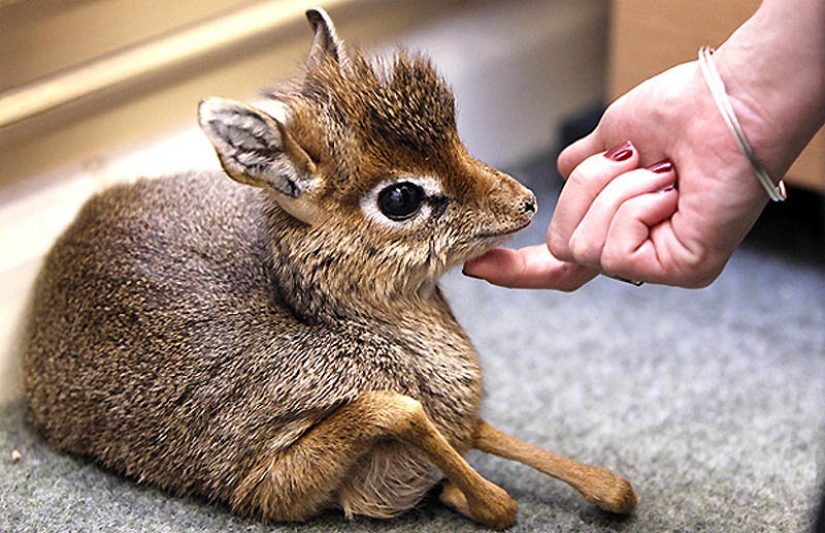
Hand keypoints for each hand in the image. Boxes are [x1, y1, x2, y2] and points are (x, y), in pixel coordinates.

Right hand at [466, 59, 769, 289]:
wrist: (727, 102)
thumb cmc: (681, 112)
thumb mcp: (610, 138)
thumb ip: (582, 166)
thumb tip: (563, 167)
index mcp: (621, 225)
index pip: (559, 263)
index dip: (517, 268)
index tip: (478, 267)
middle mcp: (639, 251)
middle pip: (561, 246)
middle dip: (582, 194)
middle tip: (631, 159)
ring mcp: (659, 265)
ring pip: (583, 246)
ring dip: (614, 192)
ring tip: (660, 171)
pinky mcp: (680, 269)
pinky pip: (615, 251)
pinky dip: (635, 207)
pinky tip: (671, 191)